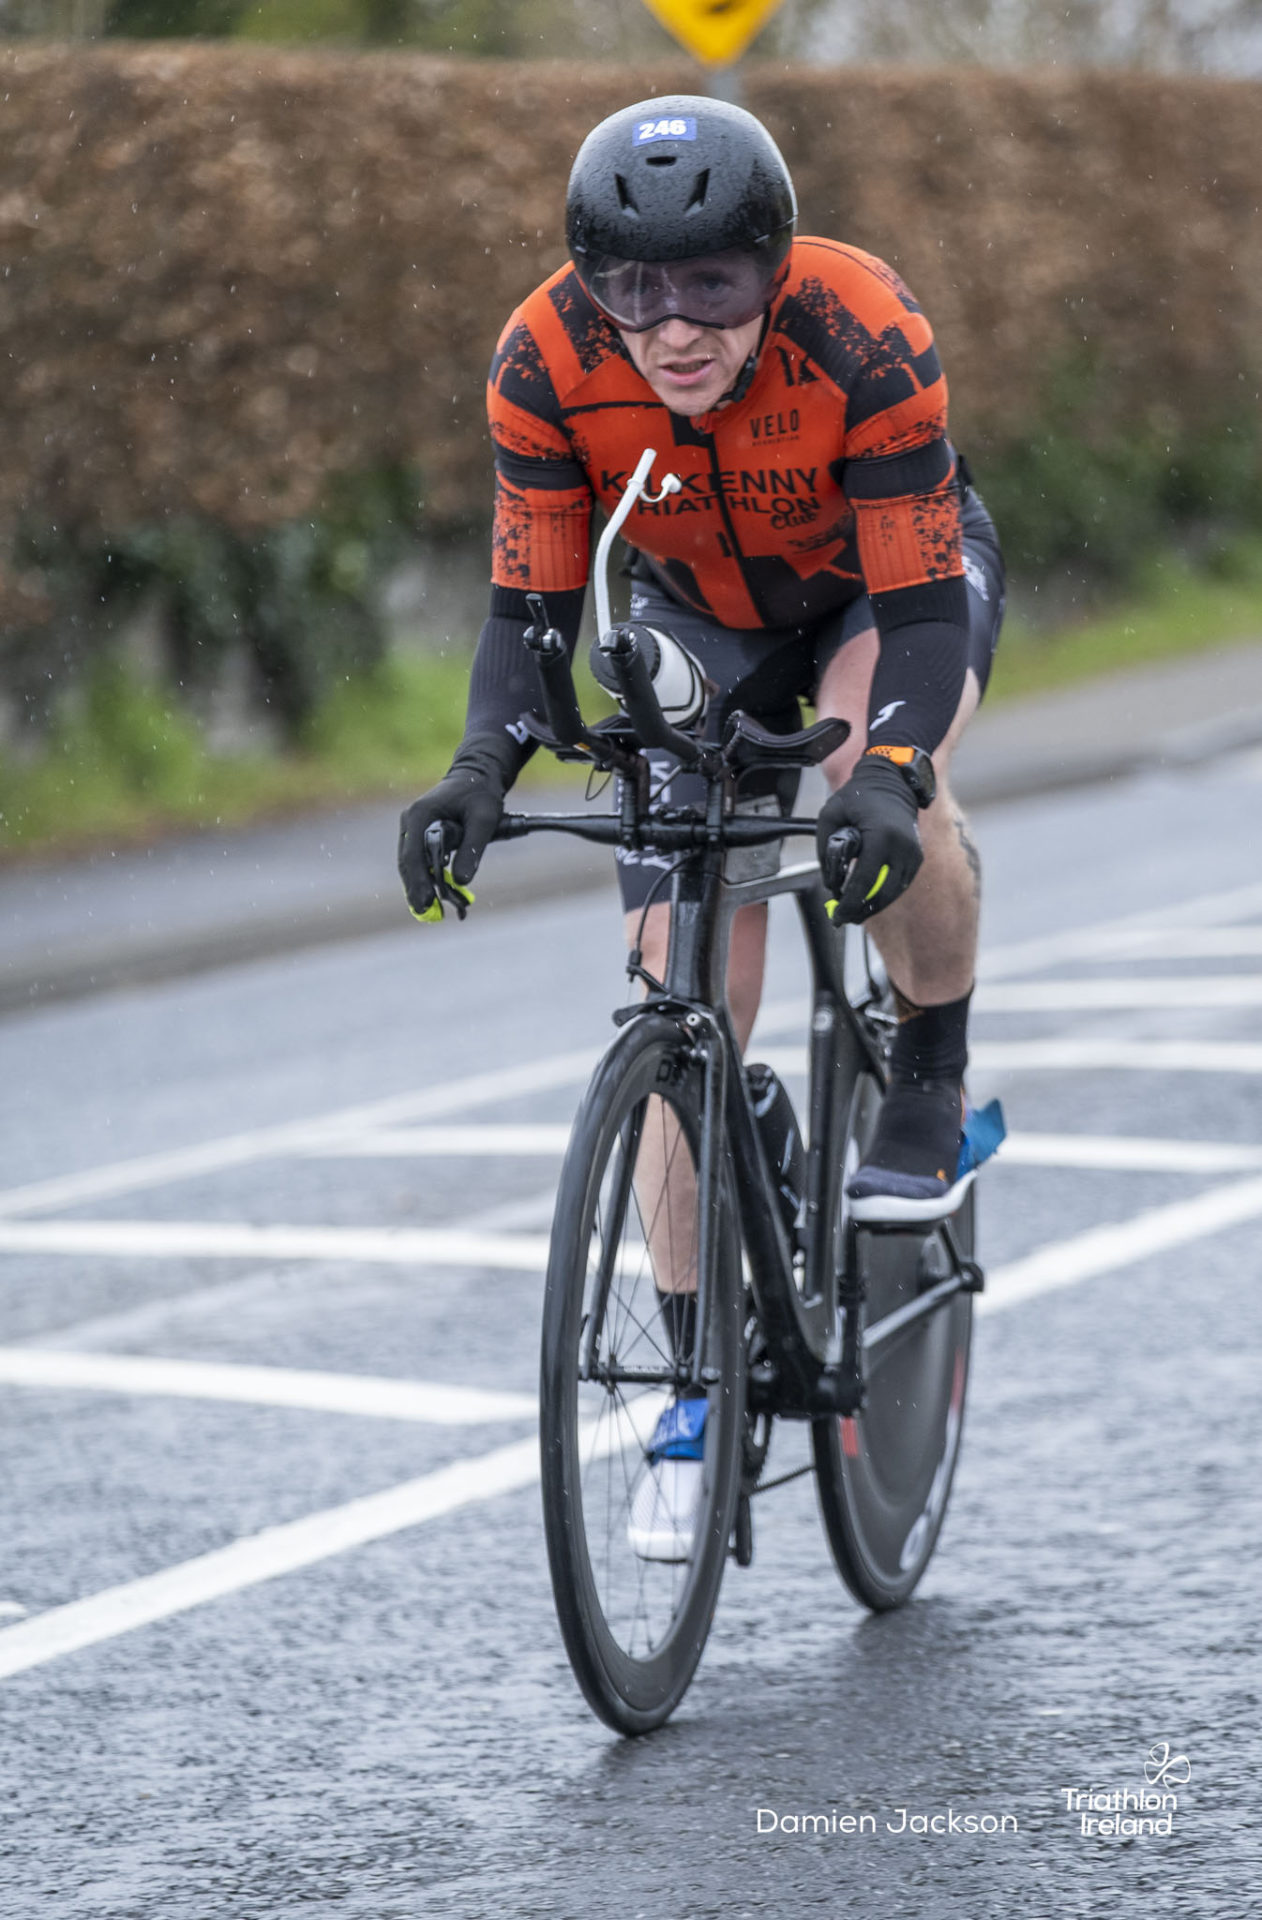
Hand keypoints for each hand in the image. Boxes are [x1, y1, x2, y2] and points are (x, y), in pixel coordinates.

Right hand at [397, 733, 515, 921]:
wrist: (477, 775)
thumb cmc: (481, 793)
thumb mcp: (484, 818)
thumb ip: (473, 848)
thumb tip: (462, 881)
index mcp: (420, 815)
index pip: (413, 855)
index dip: (417, 881)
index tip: (426, 902)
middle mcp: (410, 821)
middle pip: (407, 862)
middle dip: (416, 888)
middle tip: (426, 912)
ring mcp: (412, 828)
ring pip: (411, 863)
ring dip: (420, 885)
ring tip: (430, 909)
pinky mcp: (420, 834)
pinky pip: (419, 860)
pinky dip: (426, 876)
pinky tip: (433, 894)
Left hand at [817, 755, 922, 922]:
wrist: (892, 782)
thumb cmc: (858, 797)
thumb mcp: (829, 816)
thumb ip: (824, 850)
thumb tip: (830, 884)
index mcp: (881, 837)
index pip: (864, 881)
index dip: (849, 904)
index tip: (837, 917)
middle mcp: (902, 847)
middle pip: (881, 894)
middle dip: (861, 911)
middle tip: (843, 919)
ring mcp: (913, 854)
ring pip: (893, 893)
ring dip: (873, 906)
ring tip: (854, 913)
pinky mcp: (917, 857)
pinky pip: (900, 885)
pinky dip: (885, 895)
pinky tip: (869, 901)